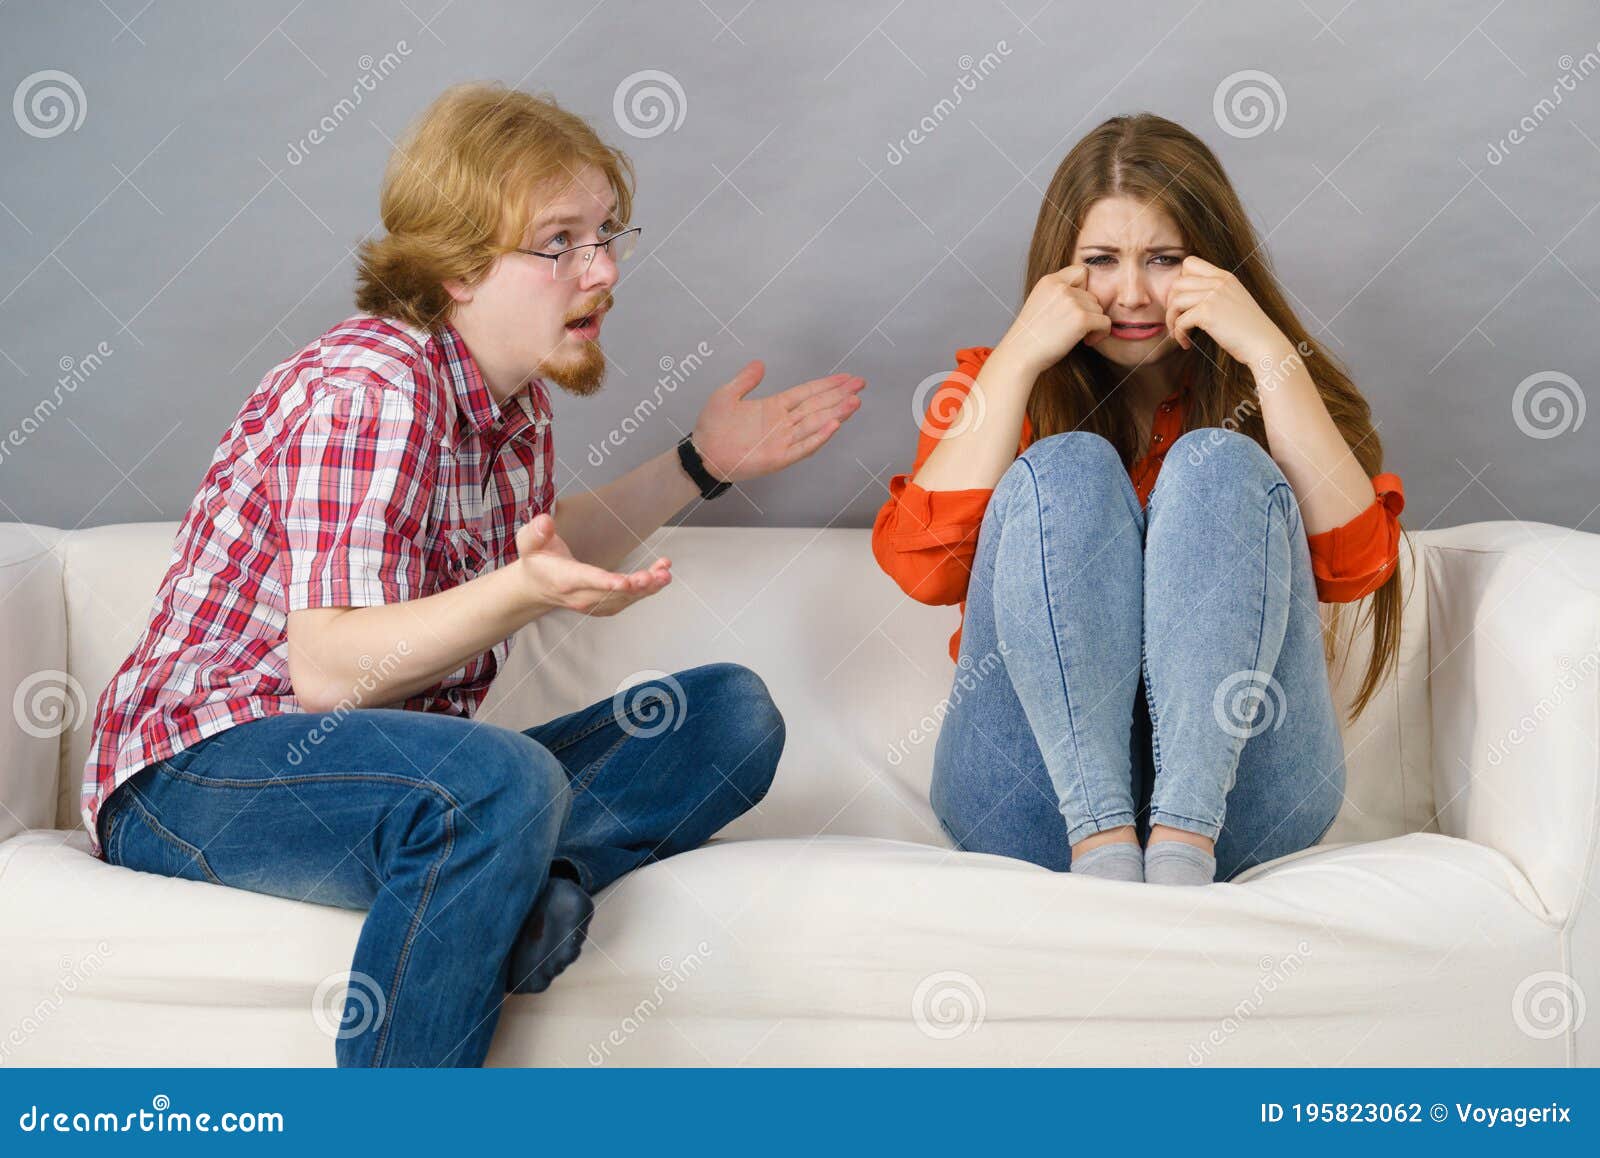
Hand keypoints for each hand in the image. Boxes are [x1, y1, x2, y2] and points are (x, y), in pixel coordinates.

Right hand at [514, 512, 670, 616]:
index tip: (626, 581)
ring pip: (625, 598)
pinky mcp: (605, 606)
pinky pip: (628, 599)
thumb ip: (536, 532)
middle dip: (637, 585)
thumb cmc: (537, 560)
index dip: (607, 582)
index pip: (587, 581)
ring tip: (665, 573)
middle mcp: (581, 596)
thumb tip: (545, 521)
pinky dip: (647, 589)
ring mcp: (594, 604)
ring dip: (649, 587)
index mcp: (564, 579)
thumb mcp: (528, 542)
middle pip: (612, 593)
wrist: (537, 586)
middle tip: (658, 575)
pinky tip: (662, 574)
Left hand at [690, 362, 865, 482]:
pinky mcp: (778, 458)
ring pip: (815, 424)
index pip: (807, 393)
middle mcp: (783, 424)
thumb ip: (745, 380)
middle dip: (839, 395)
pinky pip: (802, 447)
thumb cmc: (712, 427)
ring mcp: (782, 441)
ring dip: (835, 413)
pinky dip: (818, 437)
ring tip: (854, 402)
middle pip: (817, 406)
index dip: (827, 384)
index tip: (846, 377)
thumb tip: (760, 364)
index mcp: (774, 407)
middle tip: (860, 385)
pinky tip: (834, 425)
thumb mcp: (726, 395)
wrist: (702, 454)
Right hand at [995, 264, 1112, 372]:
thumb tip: (1091, 296)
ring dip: (1094, 324)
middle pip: (1092, 294)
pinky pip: (1105, 322)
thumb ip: (1060, 295)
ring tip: (1079, 336)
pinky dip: (1101, 333)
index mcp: (1049, 281)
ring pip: (1099, 309)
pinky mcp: (1081, 319)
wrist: (1019, 356)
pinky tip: (1087, 342)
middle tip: (1076, 329)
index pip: (1081, 272)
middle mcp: (1061, 287)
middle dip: (1088, 312)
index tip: (1074, 308)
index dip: (1083, 289)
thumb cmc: (1030, 337)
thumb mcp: (1040, 304)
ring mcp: (1072, 302)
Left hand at [1164, 256, 1289, 367]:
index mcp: (1225, 276)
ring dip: (1172, 320)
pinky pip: (1180, 321)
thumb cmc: (1249, 329)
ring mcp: (1213, 296)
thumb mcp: (1234, 300)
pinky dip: (1179, 334)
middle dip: (1171, 303)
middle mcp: (1218, 282)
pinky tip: (1186, 343)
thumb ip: (1215, 293)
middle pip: (1177, 282)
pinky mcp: (1207, 313)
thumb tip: (1185, 298)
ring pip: (1175, 301)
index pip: (1190, 263)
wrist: (1264, 344)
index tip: (1184, 301)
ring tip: (1178, 333)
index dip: (1180, 281)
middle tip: (1177, 319)